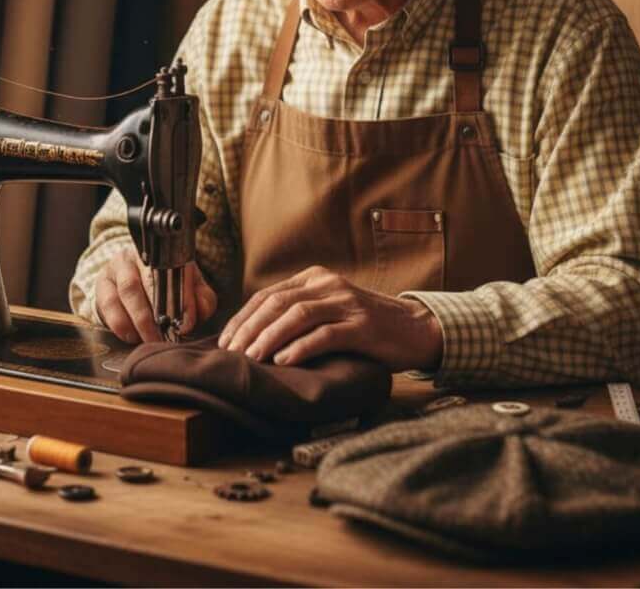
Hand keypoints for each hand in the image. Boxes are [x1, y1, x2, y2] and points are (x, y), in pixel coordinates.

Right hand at [94, 252, 217, 343]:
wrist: (133, 276)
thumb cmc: (168, 284)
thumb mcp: (189, 287)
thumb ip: (201, 299)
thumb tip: (196, 315)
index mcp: (163, 253)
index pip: (175, 272)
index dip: (181, 298)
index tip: (186, 324)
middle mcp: (137, 255)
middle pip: (150, 280)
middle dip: (157, 314)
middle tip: (166, 338)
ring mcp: (116, 268)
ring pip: (127, 291)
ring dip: (139, 320)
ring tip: (151, 340)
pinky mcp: (101, 285)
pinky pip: (107, 304)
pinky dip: (121, 324)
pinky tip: (132, 336)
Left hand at [217, 265, 442, 370]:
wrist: (414, 328)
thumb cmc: (364, 325)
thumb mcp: (328, 309)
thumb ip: (298, 313)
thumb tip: (252, 335)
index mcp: (315, 278)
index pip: (268, 294)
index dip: (243, 317)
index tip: (226, 340)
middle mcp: (328, 285)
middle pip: (278, 302)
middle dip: (250, 328)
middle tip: (232, 352)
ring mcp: (346, 304)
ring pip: (298, 315)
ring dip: (270, 337)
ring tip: (251, 357)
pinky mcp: (362, 326)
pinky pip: (325, 335)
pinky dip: (301, 347)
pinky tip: (284, 361)